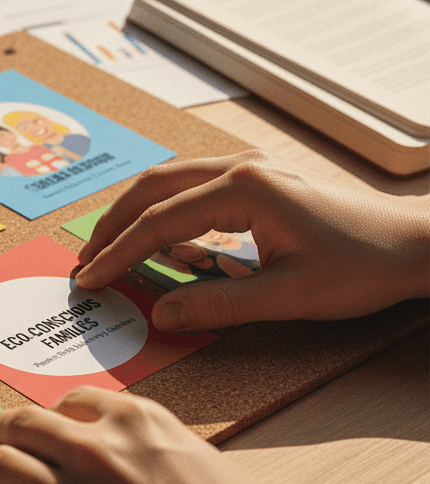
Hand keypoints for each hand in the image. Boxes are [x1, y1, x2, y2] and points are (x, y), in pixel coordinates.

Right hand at [74, 151, 428, 330]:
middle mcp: (242, 168)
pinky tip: (163, 243)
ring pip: (170, 181)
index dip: (118, 254)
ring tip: (111, 250)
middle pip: (153, 186)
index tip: (90, 280)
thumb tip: (161, 315)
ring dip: (135, 213)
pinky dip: (165, 213)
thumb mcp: (288, 296)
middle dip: (112, 224)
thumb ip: (218, 307)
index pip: (159, 222)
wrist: (415, 242)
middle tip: (86, 261)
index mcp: (245, 190)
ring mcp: (251, 169)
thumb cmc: (363, 265)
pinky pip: (194, 189)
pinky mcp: (260, 181)